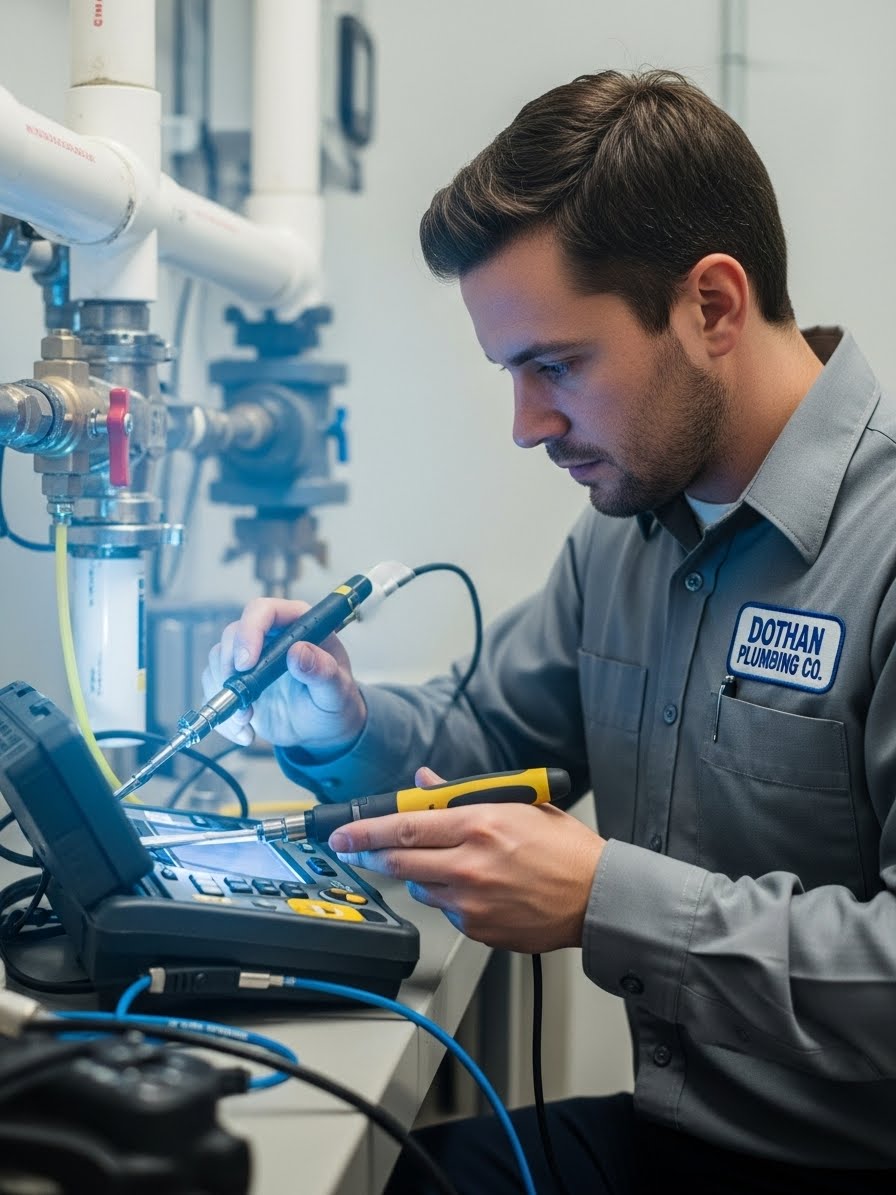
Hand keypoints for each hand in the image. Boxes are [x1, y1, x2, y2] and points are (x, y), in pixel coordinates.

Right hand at [201, 597, 366, 755]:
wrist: (324, 728)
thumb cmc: (336, 701)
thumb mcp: (337, 690)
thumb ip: (322, 671)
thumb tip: (299, 652)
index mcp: (298, 625)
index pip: (264, 611)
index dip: (250, 631)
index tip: (246, 663)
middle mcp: (270, 636)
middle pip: (233, 634)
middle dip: (229, 666)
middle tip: (242, 697)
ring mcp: (251, 659)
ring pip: (218, 660)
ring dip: (224, 693)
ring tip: (247, 719)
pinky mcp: (238, 683)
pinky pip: (215, 690)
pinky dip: (223, 714)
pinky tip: (244, 732)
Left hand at [328, 766, 604, 951]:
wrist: (597, 897)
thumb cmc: (565, 848)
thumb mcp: (517, 804)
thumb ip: (463, 794)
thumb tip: (426, 781)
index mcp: (479, 825)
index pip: (404, 827)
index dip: (366, 830)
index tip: (343, 832)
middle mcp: (470, 865)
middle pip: (398, 862)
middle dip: (369, 855)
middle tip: (354, 850)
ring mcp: (473, 902)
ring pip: (419, 888)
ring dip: (416, 875)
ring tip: (442, 864)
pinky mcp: (479, 929)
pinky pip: (447, 911)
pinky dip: (449, 898)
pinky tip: (474, 888)